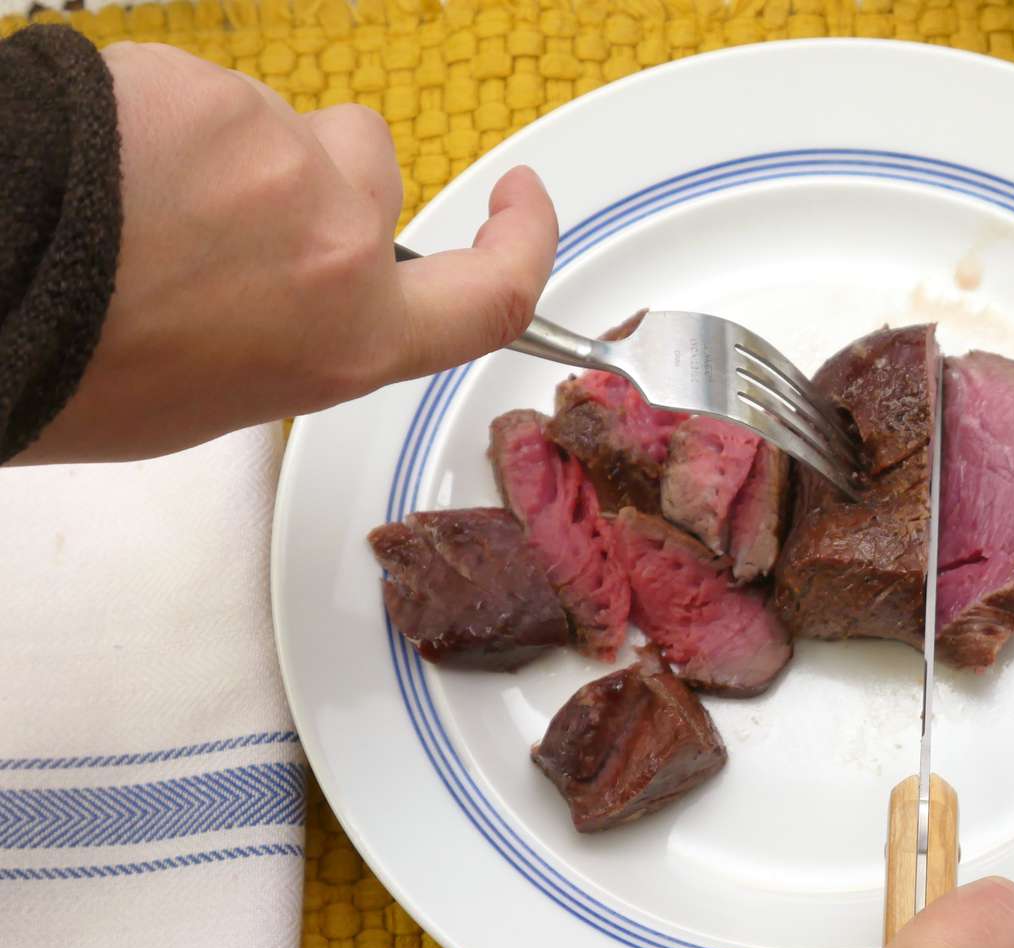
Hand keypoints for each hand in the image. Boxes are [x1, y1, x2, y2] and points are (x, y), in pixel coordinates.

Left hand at [15, 42, 557, 463]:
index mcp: (351, 338)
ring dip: (232, 151)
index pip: (493, 289)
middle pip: (370, 169)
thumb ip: (313, 329)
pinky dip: (167, 119)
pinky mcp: (201, 85)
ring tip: (136, 204)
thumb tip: (309, 281)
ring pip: (282, 125)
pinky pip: (205, 89)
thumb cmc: (88, 380)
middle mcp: (336, 241)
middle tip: (221, 222)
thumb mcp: (233, 394)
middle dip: (318, 180)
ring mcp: (272, 151)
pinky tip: (107, 166)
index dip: (524, 240)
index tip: (521, 195)